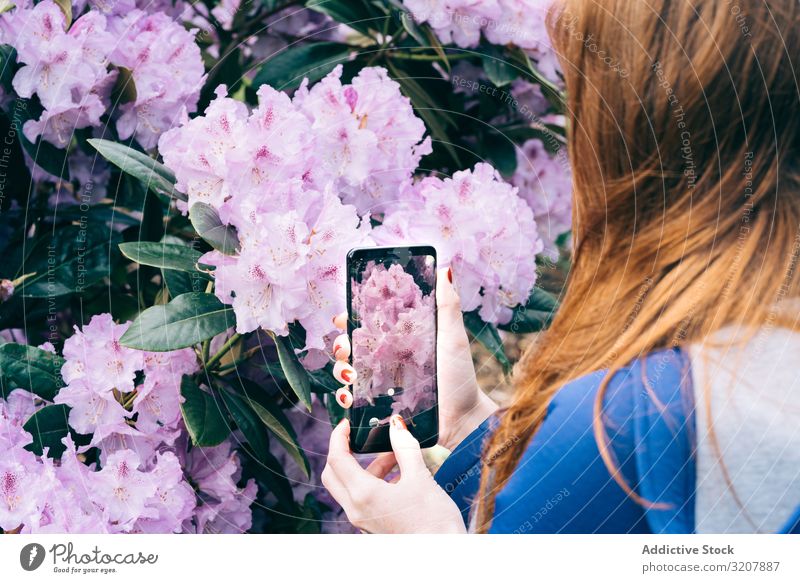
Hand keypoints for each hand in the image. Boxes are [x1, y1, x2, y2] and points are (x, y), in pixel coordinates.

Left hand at [322, 416, 465, 532]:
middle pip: (333, 474)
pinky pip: (362, 497)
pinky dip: (373, 481)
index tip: (347, 423)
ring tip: (395, 455)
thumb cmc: (434, 519)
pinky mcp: (373, 525)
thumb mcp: (420, 477)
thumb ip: (404, 447)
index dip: (339, 437)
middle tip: (358, 437)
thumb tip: (396, 424)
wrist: (445, 552)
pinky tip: (399, 474)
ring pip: (349, 486)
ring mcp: (363, 520)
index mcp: (363, 495)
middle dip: (343, 452)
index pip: (336, 459)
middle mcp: (357, 509)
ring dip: (366, 466)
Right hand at [330, 267, 496, 449]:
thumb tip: (444, 270)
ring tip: (350, 372)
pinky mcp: (378, 406)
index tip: (345, 316)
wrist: (462, 418)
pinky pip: (353, 399)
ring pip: (347, 370)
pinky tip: (349, 395)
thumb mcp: (452, 337)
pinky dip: (344, 396)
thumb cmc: (459, 376)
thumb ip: (447, 304)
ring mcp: (380, 382)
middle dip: (341, 342)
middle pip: (351, 345)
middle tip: (347, 346)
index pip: (368, 322)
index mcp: (400, 337)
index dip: (352, 316)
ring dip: (340, 368)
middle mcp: (386, 357)